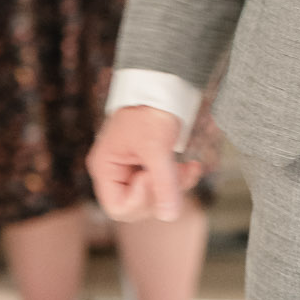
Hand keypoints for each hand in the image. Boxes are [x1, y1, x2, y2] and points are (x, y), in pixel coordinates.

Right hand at [88, 107, 200, 222]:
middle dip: (161, 193)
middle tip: (176, 172)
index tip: (151, 176)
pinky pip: (164, 183)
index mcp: (105, 167)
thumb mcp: (157, 146)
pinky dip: (180, 178)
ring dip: (175, 185)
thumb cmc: (151, 109)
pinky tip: (194, 167)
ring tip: (191, 168)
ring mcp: (133, 168)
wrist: (164, 82)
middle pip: (137, 205)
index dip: (139, 200)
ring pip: (155, 195)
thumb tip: (171, 217)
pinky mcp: (150, 163)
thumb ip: (163, 182)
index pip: (117, 207)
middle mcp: (116, 171)